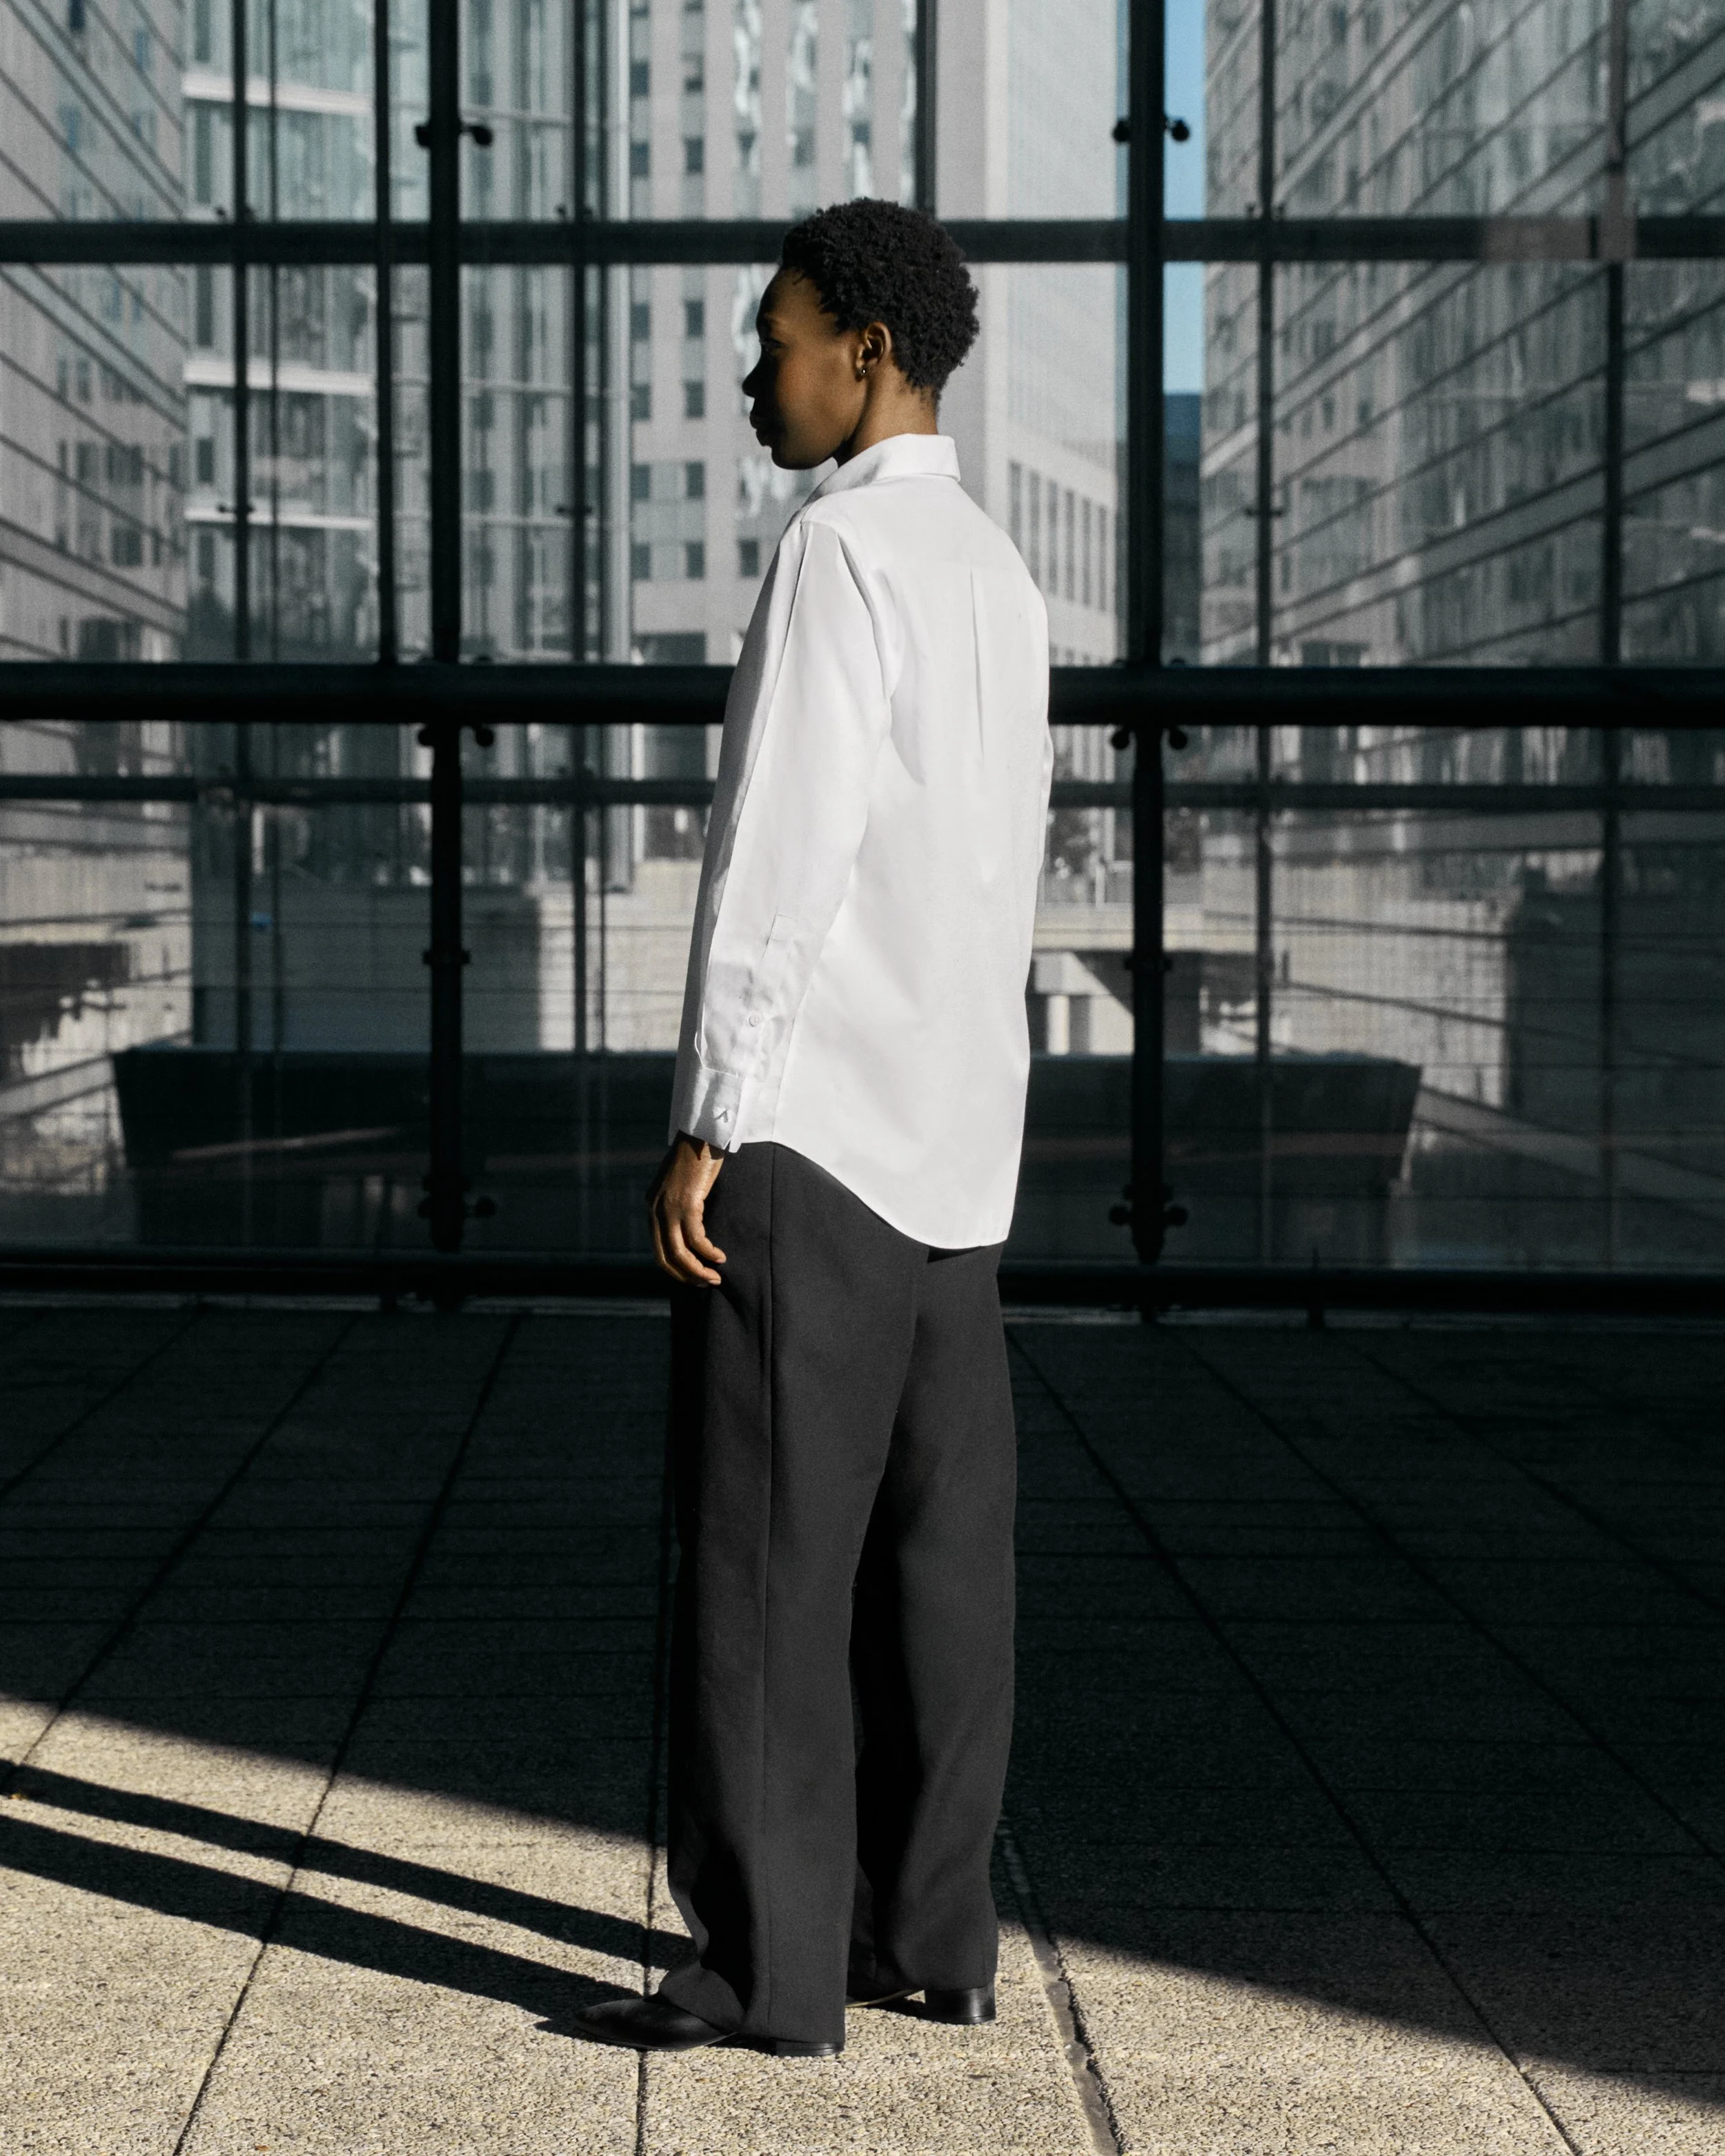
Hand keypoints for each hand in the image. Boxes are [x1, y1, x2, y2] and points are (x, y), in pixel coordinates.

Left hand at [648, 1134, 727, 1285]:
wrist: (701, 1134)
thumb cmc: (695, 1157)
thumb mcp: (679, 1185)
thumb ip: (677, 1205)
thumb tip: (689, 1227)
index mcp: (652, 1207)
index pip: (658, 1249)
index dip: (676, 1269)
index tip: (694, 1276)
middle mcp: (655, 1210)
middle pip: (666, 1258)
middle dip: (686, 1276)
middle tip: (706, 1283)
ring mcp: (669, 1208)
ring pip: (680, 1253)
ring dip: (698, 1271)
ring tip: (715, 1278)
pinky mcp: (687, 1203)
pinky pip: (697, 1239)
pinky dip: (708, 1252)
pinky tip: (720, 1257)